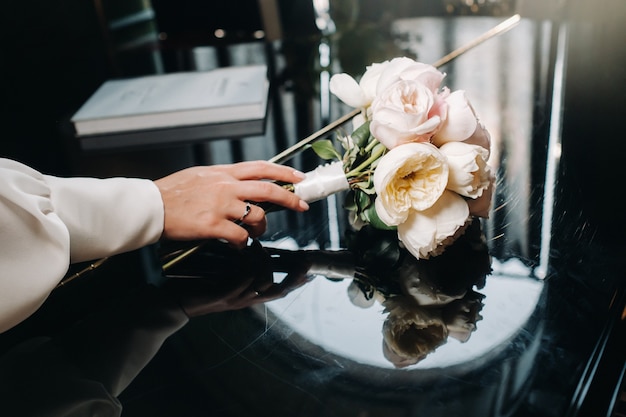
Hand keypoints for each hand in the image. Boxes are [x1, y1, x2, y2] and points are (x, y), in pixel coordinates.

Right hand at [154, 161, 308, 247]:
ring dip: (261, 228)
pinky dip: (243, 243)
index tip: (298, 177)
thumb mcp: (199, 175)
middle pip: (268, 190)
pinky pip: (240, 236)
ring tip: (255, 233)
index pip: (260, 168)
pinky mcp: (212, 225)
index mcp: (222, 173)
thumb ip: (222, 179)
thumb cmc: (171, 193)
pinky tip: (238, 245)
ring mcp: (220, 206)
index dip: (283, 172)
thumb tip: (241, 184)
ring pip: (257, 216)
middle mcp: (225, 187)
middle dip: (289, 199)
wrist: (150, 206)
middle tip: (301, 205)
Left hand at [162, 240, 311, 315]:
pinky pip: (240, 288)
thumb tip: (252, 242)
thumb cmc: (198, 286)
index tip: (309, 270)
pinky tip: (249, 261)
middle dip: (293, 280)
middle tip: (304, 267)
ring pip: (260, 288)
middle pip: (276, 291)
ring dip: (267, 270)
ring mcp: (234, 300)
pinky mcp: (220, 298)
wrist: (173, 303)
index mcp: (248, 293)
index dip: (295, 280)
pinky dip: (247, 276)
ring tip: (266, 251)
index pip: (277, 287)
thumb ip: (239, 261)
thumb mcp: (224, 274)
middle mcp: (245, 299)